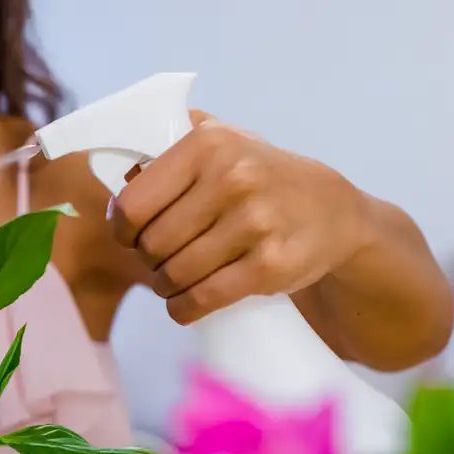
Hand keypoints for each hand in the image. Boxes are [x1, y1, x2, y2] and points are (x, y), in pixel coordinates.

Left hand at [107, 111, 375, 325]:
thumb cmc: (262, 178)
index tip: (129, 236)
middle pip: (152, 245)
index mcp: (208, 144)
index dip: (123, 230)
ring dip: (165, 286)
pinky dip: (184, 308)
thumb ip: (170, 148)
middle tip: (159, 261)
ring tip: (173, 281)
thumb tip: (121, 174)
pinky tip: (184, 305)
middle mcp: (233, 178)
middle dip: (148, 260)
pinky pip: (203, 298)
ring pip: (174, 274)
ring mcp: (254, 222)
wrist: (332, 211)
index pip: (133, 205)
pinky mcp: (270, 265)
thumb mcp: (223, 144)